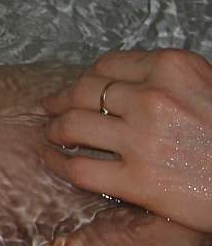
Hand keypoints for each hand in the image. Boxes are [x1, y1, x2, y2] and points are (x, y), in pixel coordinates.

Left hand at [41, 49, 211, 231]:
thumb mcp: (209, 87)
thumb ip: (169, 79)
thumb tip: (125, 82)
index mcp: (173, 69)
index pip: (108, 65)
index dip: (85, 77)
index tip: (76, 86)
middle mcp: (154, 98)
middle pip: (82, 92)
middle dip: (59, 100)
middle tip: (50, 108)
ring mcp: (141, 139)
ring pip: (72, 126)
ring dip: (54, 130)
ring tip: (51, 134)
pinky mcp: (136, 180)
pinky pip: (77, 168)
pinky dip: (57, 163)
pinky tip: (52, 160)